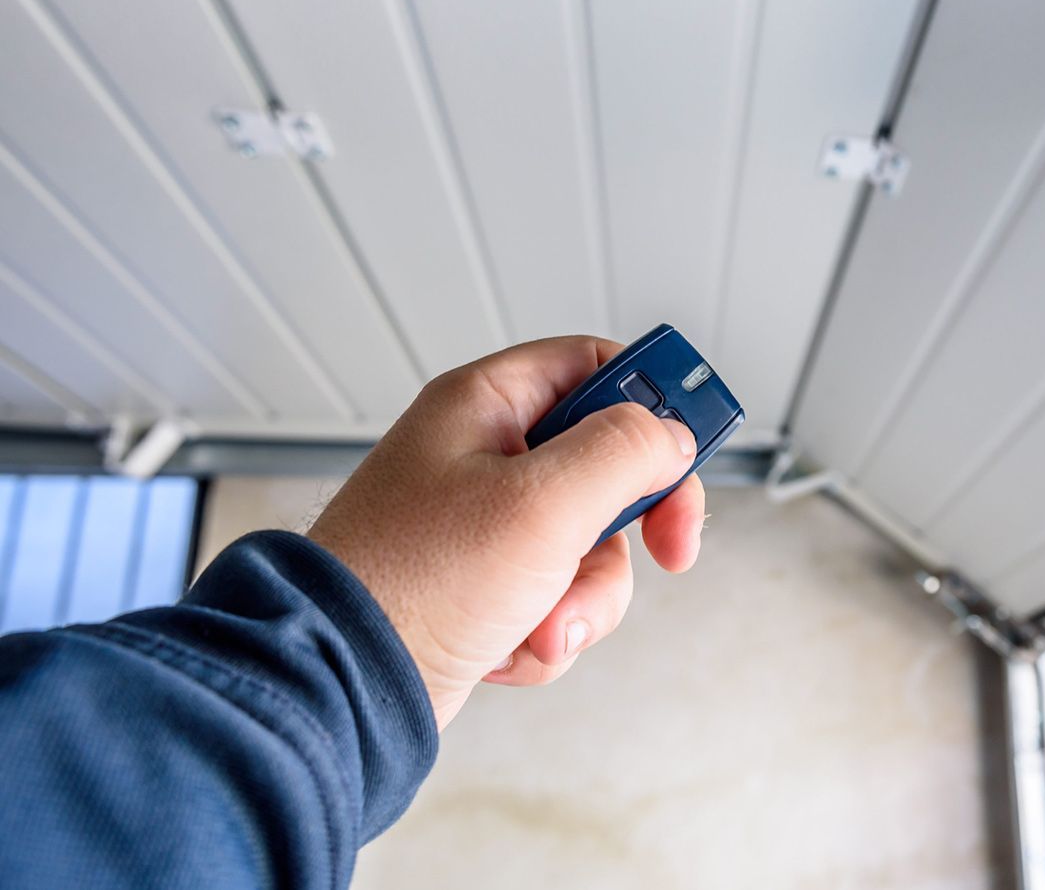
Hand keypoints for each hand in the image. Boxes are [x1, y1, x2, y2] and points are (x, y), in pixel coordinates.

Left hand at [307, 336, 704, 728]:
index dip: (653, 400)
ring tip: (542, 622)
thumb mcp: (542, 502)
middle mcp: (484, 456)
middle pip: (607, 465)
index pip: (594, 366)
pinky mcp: (486, 587)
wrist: (341, 687)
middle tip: (667, 548)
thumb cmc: (414, 583)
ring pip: (591, 544)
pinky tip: (511, 647)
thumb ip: (624, 452)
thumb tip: (671, 436)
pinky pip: (559, 596)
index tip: (694, 444)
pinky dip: (548, 630)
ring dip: (584, 596)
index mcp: (486, 406)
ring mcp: (485, 526)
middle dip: (629, 527)